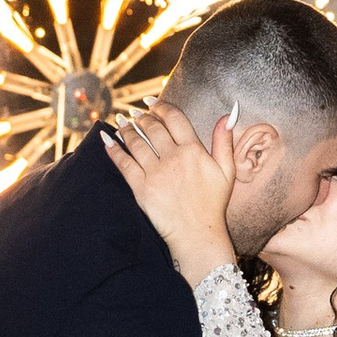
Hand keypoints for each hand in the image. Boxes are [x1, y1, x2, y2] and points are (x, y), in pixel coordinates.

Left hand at [103, 99, 238, 284]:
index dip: (161, 106)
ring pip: (136, 142)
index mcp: (193, 150)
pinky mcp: (141, 188)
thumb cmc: (213, 204)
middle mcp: (172, 157)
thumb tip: (229, 115)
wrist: (198, 234)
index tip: (152, 102)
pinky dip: (114, 150)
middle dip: (142, 117)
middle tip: (136, 113)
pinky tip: (108, 141)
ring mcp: (155, 173)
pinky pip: (124, 164)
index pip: (174, 119)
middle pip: (152, 127)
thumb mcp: (227, 171)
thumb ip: (225, 141)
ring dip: (127, 129)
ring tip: (122, 122)